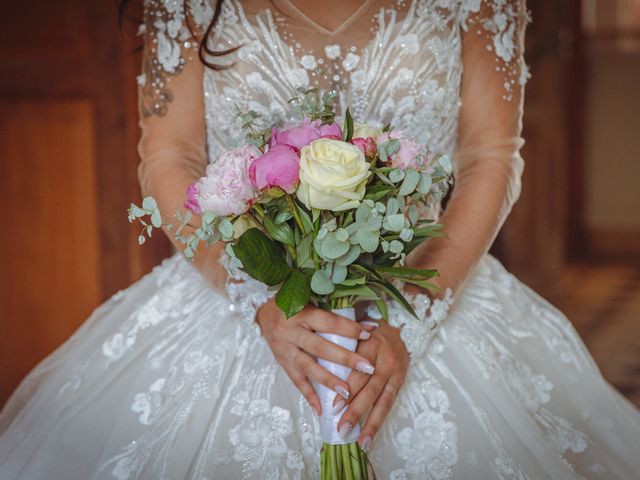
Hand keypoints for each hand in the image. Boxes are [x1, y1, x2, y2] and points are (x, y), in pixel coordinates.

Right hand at [256, 299, 376, 415]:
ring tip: (346, 393)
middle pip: (320, 347)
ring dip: (328, 381)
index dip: (349, 329)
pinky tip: (320, 409)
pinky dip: (308, 395)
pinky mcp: (281, 361)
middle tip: (367, 368)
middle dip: (345, 358)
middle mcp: (291, 331)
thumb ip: (335, 314)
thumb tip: (369, 325)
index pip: (329, 322)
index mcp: (302, 313)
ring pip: (307, 367)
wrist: (262, 311)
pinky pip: (295, 380)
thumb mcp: (312, 302)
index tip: (369, 334)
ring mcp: (284, 348)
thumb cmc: (293, 304)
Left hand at [333, 316, 408, 449]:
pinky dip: (380, 421)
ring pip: (384, 401)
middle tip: (342, 428)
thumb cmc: (367, 332)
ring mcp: (396, 373)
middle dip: (357, 411)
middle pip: (371, 389)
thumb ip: (340, 347)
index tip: (334, 407)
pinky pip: (390, 404)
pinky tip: (370, 436)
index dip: (348, 390)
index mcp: (371, 345)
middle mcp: (386, 360)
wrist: (398, 328)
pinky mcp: (401, 382)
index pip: (359, 370)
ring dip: (372, 423)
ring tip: (362, 442)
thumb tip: (316, 366)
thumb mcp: (354, 333)